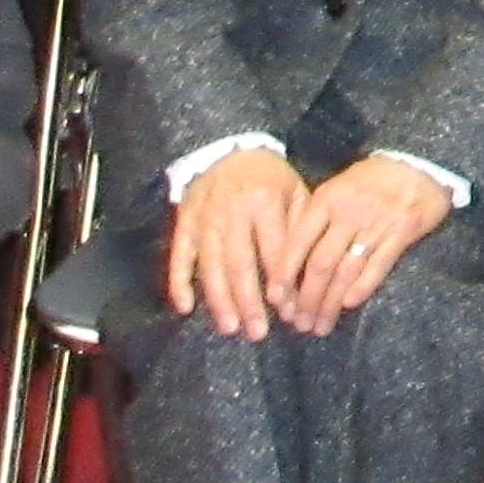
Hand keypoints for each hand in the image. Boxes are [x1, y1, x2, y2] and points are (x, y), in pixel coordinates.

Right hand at [168, 147, 310, 339]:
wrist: (230, 149)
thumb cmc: (270, 179)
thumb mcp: (295, 193)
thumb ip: (300, 231)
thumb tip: (304, 278)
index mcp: (265, 202)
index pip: (274, 251)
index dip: (281, 284)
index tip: (287, 313)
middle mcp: (232, 211)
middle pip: (240, 263)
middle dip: (249, 301)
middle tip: (257, 333)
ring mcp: (204, 218)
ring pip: (210, 264)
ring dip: (219, 299)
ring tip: (230, 327)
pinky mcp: (184, 222)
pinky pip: (179, 255)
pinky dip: (179, 282)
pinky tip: (184, 307)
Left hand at [271, 155, 453, 333]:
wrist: (418, 161)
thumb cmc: (373, 178)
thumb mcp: (338, 187)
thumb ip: (317, 217)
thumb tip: (290, 258)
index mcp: (327, 199)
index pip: (298, 242)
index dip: (284, 274)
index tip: (275, 300)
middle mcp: (348, 213)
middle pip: (320, 264)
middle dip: (306, 298)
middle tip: (299, 323)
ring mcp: (376, 223)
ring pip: (346, 271)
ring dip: (331, 303)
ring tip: (321, 325)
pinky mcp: (402, 232)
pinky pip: (378, 266)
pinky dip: (362, 287)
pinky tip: (350, 305)